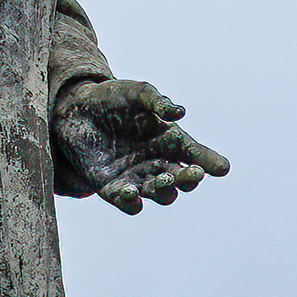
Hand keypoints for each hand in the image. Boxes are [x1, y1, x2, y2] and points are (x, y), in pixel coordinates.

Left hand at [60, 78, 227, 215]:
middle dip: (188, 180)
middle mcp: (157, 162)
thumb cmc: (112, 98)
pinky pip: (128, 204)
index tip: (222, 168)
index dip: (211, 162)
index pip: (196, 155)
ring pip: (160, 194)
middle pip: (182, 181)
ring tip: (162, 180)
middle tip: (191, 173)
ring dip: (164, 191)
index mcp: (169, 140)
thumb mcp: (136, 93)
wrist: (74, 109)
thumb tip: (179, 112)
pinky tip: (131, 193)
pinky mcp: (112, 188)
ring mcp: (136, 177)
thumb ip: (157, 101)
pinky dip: (132, 202)